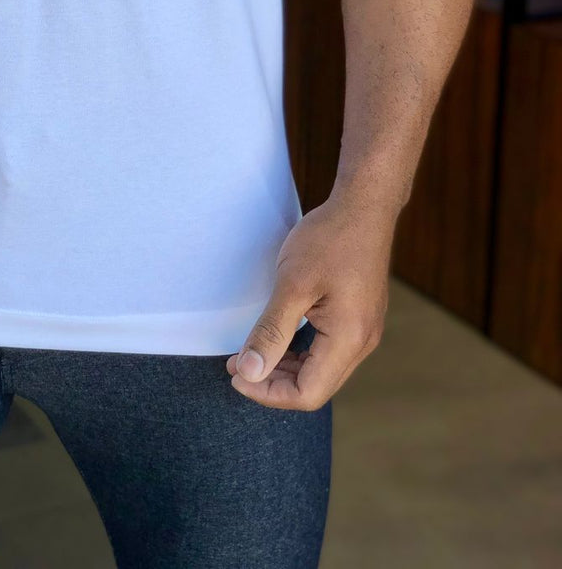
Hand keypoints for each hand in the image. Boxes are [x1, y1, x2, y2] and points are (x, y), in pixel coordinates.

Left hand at [224, 189, 395, 409]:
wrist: (364, 207)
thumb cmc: (329, 239)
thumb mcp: (292, 284)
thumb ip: (271, 331)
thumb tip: (249, 372)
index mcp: (349, 339)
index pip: (308, 394)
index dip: (267, 392)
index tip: (236, 374)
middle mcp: (362, 342)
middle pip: (315, 387)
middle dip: (273, 383)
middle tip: (236, 363)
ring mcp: (364, 331)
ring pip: (321, 371)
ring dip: (284, 368)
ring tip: (250, 353)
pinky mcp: (359, 319)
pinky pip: (328, 351)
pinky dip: (300, 353)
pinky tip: (277, 339)